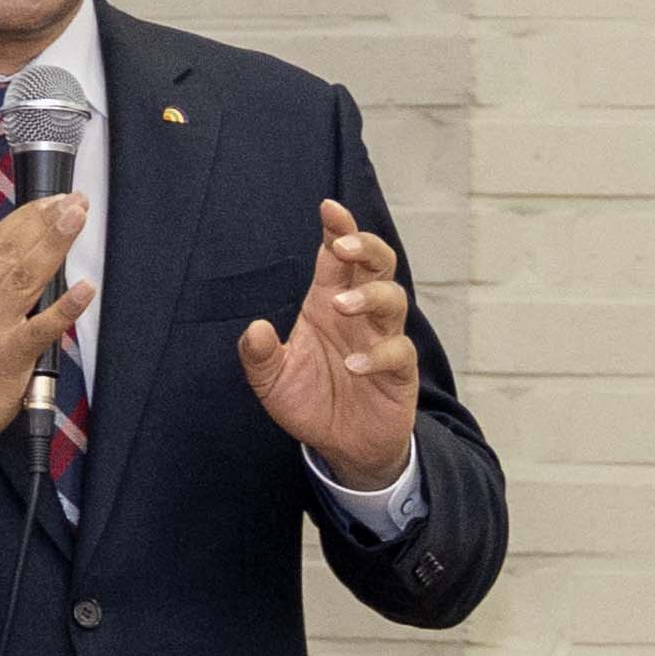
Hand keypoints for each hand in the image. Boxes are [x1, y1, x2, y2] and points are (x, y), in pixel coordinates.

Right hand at [0, 191, 91, 460]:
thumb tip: (19, 247)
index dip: (25, 218)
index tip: (51, 201)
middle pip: (9, 253)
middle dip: (44, 222)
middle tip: (73, 201)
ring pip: (24, 278)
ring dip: (54, 244)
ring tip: (77, 219)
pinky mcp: (7, 359)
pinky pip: (41, 328)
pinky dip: (65, 306)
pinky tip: (85, 288)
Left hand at [238, 201, 421, 488]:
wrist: (343, 447)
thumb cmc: (311, 401)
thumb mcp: (271, 381)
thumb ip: (258, 357)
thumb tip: (254, 329)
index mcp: (328, 301)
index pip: (338, 256)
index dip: (338, 229)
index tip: (329, 208)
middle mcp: (360, 314)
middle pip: (377, 263)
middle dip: (364, 247)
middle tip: (343, 248)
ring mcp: (383, 339)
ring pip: (394, 298)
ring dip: (370, 295)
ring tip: (342, 305)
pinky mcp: (400, 372)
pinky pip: (398, 352)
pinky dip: (377, 354)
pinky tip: (353, 365)